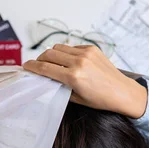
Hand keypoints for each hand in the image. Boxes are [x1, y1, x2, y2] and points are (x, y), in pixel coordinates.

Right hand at [23, 44, 147, 118]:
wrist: (123, 92)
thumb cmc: (100, 100)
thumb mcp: (76, 98)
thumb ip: (60, 86)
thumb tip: (47, 79)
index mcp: (73, 77)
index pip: (45, 68)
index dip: (32, 67)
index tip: (25, 67)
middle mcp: (78, 62)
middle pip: (49, 54)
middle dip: (40, 59)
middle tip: (37, 65)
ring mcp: (86, 53)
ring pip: (59, 47)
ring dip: (52, 54)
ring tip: (52, 63)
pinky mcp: (91, 48)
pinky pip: (71, 47)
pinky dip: (65, 52)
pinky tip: (68, 61)